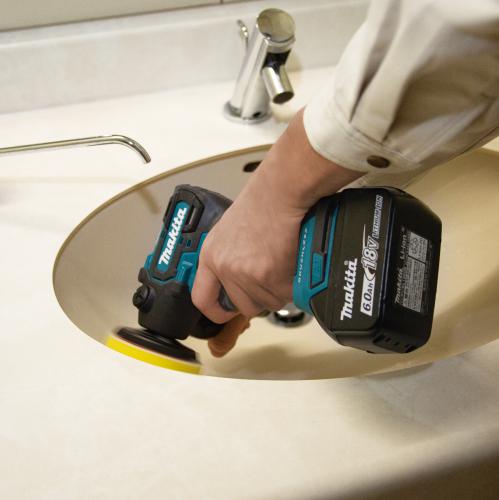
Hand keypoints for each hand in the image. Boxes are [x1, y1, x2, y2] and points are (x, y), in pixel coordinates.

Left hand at [192, 109, 361, 356]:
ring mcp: (247, 274)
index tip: (225, 313)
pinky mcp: (269, 277)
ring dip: (278, 289)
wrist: (280, 193)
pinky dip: (292, 283)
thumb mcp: (230, 232)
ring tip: (281, 261)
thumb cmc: (261, 205)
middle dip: (259, 297)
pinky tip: (291, 261)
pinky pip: (285, 295)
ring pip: (267, 302)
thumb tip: (237, 282)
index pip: (202, 298)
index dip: (215, 311)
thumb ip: (228, 258)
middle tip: (270, 275)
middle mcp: (225, 268)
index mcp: (211, 256)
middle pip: (243, 306)